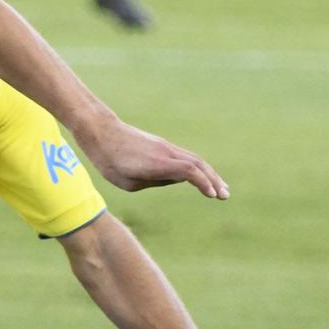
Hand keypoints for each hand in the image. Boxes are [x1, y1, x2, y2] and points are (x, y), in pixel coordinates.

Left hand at [83, 117, 228, 199]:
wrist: (102, 132)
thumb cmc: (110, 161)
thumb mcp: (129, 182)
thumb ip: (154, 182)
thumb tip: (175, 179)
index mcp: (157, 163)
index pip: (188, 171)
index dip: (203, 183)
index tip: (213, 195)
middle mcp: (166, 152)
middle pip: (198, 164)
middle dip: (213, 181)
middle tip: (225, 196)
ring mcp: (166, 147)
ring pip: (194, 160)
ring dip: (209, 174)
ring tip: (220, 188)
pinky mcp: (162, 146)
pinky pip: (185, 157)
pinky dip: (197, 168)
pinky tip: (201, 177)